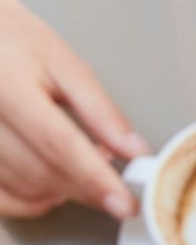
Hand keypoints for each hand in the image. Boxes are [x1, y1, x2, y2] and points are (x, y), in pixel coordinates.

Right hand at [0, 0, 148, 218]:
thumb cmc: (15, 41)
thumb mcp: (63, 64)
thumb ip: (100, 110)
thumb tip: (134, 150)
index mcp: (10, 86)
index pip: (60, 143)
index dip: (95, 178)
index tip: (124, 203)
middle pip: (40, 171)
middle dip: (85, 188)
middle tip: (116, 190)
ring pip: (18, 188)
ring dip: (60, 192)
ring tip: (85, 175)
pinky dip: (27, 202)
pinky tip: (51, 189)